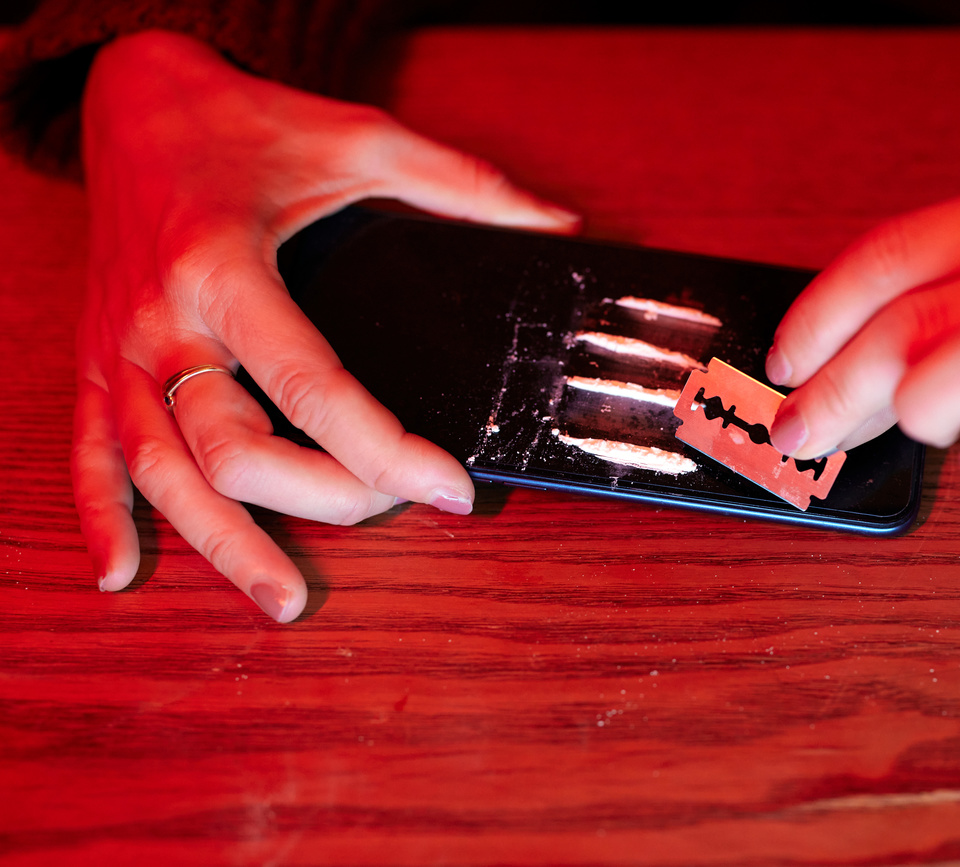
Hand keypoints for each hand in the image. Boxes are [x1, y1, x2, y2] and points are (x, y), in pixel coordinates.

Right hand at [75, 31, 578, 620]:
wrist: (130, 99)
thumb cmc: (242, 123)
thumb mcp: (359, 137)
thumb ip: (461, 184)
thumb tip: (554, 223)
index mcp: (223, 266)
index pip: (310, 385)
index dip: (386, 451)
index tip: (450, 489)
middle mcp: (161, 319)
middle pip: (231, 447)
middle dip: (319, 498)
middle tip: (389, 513)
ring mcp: (115, 349)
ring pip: (158, 472)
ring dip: (221, 545)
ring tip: (283, 601)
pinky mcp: (91, 361)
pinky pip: (85, 454)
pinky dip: (98, 518)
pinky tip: (123, 573)